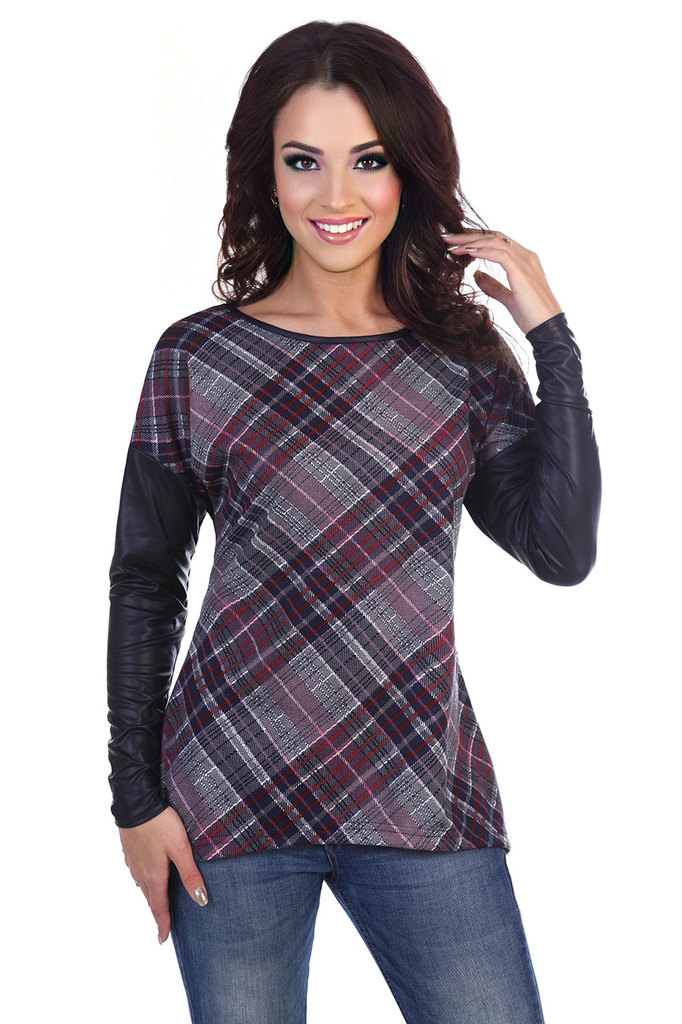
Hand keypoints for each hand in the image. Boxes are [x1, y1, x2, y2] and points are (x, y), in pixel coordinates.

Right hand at [118, 805, 207, 943]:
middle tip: (163, 923)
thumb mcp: (181, 848)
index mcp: (154, 875)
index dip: (163, 923)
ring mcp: (133, 862)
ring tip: (158, 902)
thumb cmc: (160, 824)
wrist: (135, 803)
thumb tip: (200, 900)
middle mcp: (141, 873)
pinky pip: (138, 872)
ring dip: (151, 896)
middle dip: (157, 912)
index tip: (163, 938)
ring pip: (143, 885)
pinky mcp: (129, 851)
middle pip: (150, 898)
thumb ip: (190, 873)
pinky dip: (145, 880)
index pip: (159, 907)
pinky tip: (149, 874)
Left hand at [441, 229, 562, 333]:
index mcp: (524, 260)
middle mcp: (526, 256)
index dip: (476, 238)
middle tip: (446, 237)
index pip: (497, 241)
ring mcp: (525, 262)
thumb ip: (493, 285)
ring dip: (470, 242)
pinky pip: (500, 255)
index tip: (455, 241)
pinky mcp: (521, 272)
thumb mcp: (507, 297)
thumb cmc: (531, 316)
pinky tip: (467, 253)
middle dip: (468, 235)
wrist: (548, 329)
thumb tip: (476, 275)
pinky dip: (482, 251)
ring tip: (451, 246)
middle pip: (493, 237)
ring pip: (494, 242)